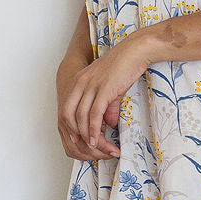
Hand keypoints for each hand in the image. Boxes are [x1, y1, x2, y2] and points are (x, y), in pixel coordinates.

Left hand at [56, 34, 149, 160]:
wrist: (135, 51)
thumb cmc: (124, 66)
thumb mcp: (109, 87)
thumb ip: (107, 106)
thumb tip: (110, 123)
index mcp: (78, 82)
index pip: (66, 109)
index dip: (69, 127)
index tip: (78, 140)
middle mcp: (80, 84)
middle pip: (68, 117)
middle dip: (75, 135)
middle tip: (86, 147)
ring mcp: (90, 87)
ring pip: (82, 118)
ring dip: (88, 137)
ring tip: (97, 148)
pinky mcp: (103, 90)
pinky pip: (94, 115)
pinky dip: (95, 131)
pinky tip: (98, 140)